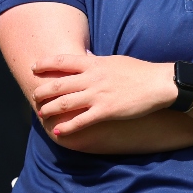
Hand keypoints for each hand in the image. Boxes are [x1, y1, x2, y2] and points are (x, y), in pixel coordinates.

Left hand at [31, 54, 176, 135]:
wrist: (158, 83)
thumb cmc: (138, 71)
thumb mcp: (114, 61)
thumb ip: (97, 63)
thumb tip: (85, 62)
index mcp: (94, 63)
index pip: (62, 61)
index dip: (44, 64)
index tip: (34, 68)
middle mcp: (92, 78)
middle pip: (58, 84)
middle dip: (41, 91)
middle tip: (34, 96)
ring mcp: (98, 95)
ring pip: (65, 102)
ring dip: (49, 109)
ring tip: (41, 113)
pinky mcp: (106, 111)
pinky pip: (81, 120)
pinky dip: (67, 127)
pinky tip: (59, 131)